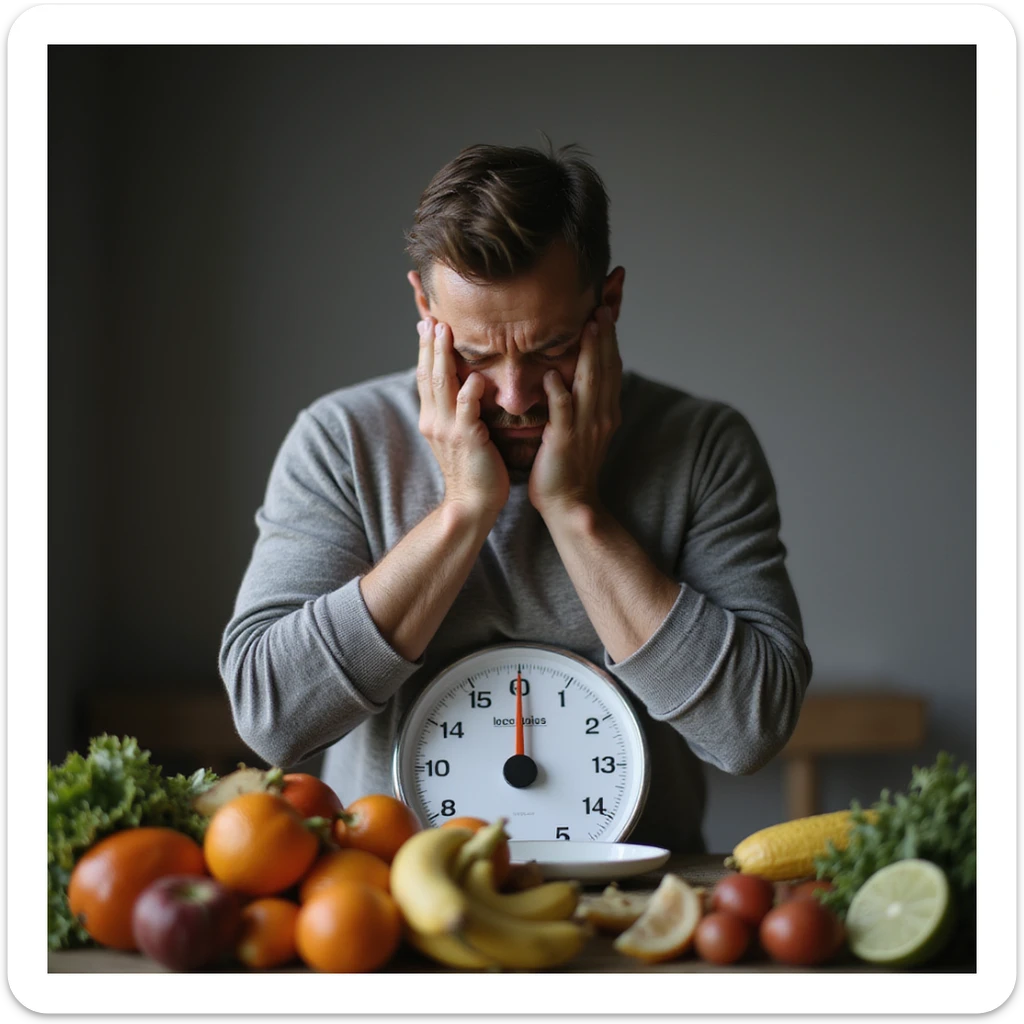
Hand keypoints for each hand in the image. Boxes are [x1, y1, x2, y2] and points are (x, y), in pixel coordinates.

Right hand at [416, 317, 509, 519]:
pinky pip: (466, 409)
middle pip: (428, 375)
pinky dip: (470, 391)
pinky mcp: (468, 439)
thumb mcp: (459, 436)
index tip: (426, 324)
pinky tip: (476, 375)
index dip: (425, 350)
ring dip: (442, 357)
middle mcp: (434, 421)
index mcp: (432, 419)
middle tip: (431, 317)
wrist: (472, 504)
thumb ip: (457, 411)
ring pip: (442, 385)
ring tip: (444, 332)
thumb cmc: (472, 471)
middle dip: (429, 344)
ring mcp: (449, 430)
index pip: (425, 377)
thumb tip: (464, 385)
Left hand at [528, 305, 622, 518]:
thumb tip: (573, 377)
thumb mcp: (582, 429)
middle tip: (603, 307)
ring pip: (590, 383)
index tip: (606, 312)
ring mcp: (585, 427)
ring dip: (591, 354)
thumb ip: (581, 402)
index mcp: (605, 411)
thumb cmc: (569, 467)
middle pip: (606, 368)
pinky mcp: (565, 441)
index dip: (609, 340)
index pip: (610, 367)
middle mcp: (601, 415)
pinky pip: (564, 412)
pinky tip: (553, 374)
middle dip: (605, 337)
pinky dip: (560, 393)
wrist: (570, 503)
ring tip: (589, 326)